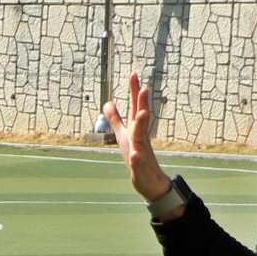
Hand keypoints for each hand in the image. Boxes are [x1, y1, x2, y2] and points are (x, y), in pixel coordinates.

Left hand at [107, 74, 173, 204]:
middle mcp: (141, 138)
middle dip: (142, 104)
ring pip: (142, 138)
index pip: (136, 107)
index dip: (134, 92)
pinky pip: (138, 163)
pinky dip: (137, 159)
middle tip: (144, 88)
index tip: (133, 74)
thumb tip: (107, 102)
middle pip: (141, 118)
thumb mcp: (123, 135)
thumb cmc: (137, 156)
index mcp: (136, 129)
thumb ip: (115, 119)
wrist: (149, 181)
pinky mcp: (140, 168)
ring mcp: (142, 152)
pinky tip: (135, 155)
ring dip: (142, 126)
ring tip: (142, 114)